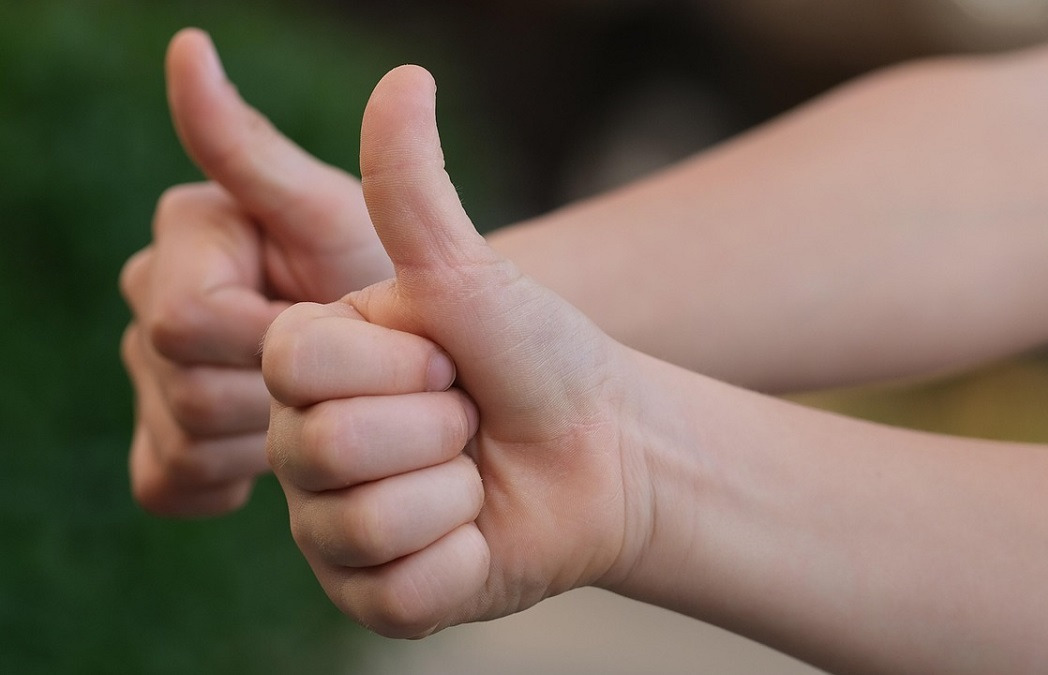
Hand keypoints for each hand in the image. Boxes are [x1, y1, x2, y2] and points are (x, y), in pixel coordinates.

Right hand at [120, 29, 391, 515]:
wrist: (432, 375)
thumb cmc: (401, 288)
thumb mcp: (342, 217)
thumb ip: (260, 152)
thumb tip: (186, 48)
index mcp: (189, 236)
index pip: (190, 319)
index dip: (277, 345)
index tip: (346, 339)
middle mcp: (153, 299)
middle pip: (183, 387)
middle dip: (287, 395)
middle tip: (359, 386)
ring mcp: (151, 380)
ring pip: (181, 441)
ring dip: (273, 440)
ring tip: (333, 415)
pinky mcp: (168, 449)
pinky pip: (169, 481)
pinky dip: (231, 477)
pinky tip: (288, 460)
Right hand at [263, 66, 654, 635]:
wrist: (606, 450)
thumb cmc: (537, 355)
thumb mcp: (472, 272)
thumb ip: (415, 188)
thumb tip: (404, 77)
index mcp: (308, 367)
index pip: (290, 363)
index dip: (396, 362)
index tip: (445, 357)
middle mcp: (301, 447)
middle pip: (320, 448)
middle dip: (435, 427)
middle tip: (468, 420)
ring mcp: (330, 530)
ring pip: (356, 525)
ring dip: (455, 494)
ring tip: (476, 476)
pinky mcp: (373, 597)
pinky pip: (395, 593)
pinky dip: (462, 560)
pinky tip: (478, 535)